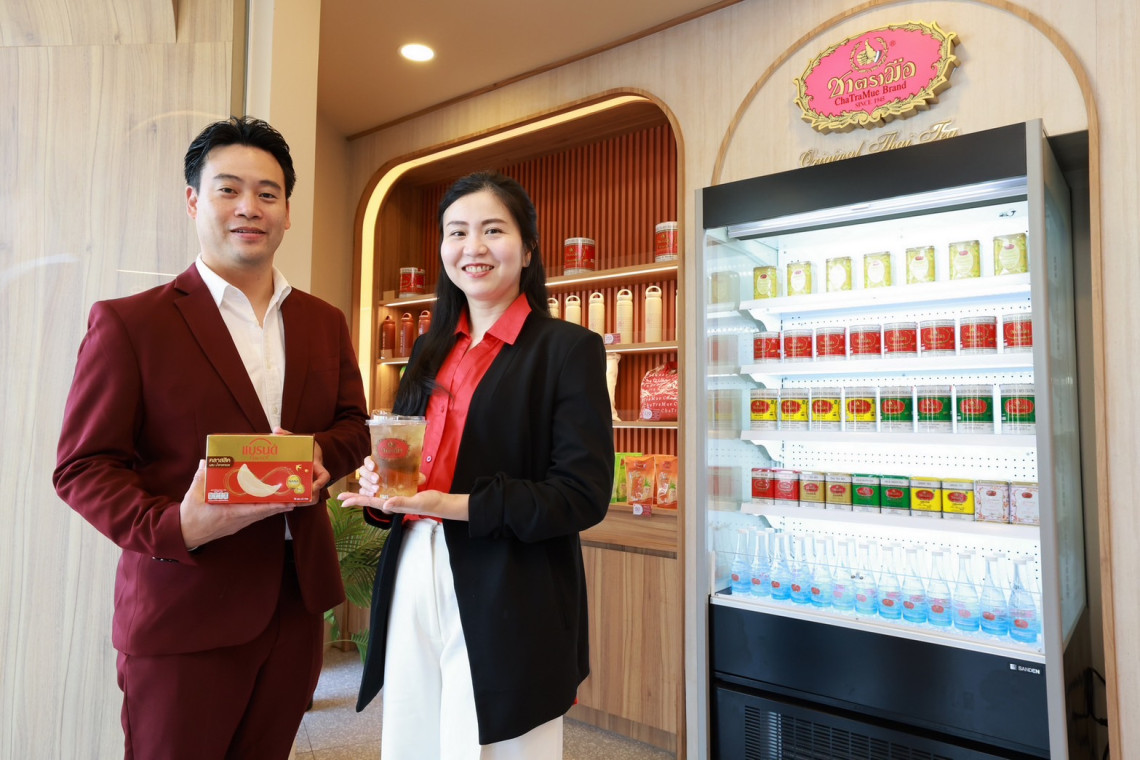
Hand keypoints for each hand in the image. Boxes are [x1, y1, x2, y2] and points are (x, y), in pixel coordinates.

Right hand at [179, 460, 296, 548]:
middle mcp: (237, 520)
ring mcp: (237, 524)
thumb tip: (207, 462)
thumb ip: (201, 477)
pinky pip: (253, 516)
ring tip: (287, 499)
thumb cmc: (190, 517)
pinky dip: (262, 510)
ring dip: (273, 508)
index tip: (287, 501)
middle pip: (263, 512)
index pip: (256, 510)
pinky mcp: (235, 524)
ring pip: (260, 515)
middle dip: (279, 505)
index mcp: (229, 513)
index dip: (273, 505)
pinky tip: (268, 503)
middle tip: (294, 497)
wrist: (184, 534)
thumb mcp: (193, 495)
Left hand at [274, 426, 328, 503]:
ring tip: (290, 503)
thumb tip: (276, 430)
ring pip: (311, 497)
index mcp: (316, 465)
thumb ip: (288, 435)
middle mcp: (315, 476)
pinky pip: (303, 496)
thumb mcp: (299, 440)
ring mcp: (311, 482)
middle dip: (308, 496)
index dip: (320, 482)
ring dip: (302, 501)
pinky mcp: (304, 486)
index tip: (314, 486)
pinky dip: (297, 499)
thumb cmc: (306, 446)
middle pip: (317, 491)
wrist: (311, 451)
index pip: (325, 476)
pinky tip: (285, 500)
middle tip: (296, 498)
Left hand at [336, 458, 460, 516]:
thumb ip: (401, 503)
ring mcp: (395, 498)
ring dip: (362, 493)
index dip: (355, 501)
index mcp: (392, 504)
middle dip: (354, 498)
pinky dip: (375, 488)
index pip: (369, 501)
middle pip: (368, 499)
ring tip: (351, 492)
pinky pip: (384, 491)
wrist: (440, 503)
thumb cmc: (429, 503)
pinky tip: (372, 486)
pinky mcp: (400, 493)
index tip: (342, 501)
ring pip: (374, 495)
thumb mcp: (416, 502)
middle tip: (340, 497)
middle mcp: (390, 502)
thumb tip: (384, 505)